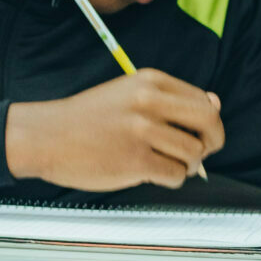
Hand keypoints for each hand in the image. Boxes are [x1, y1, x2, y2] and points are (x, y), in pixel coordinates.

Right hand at [4, 68, 223, 190]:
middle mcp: (149, 102)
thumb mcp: (128, 93)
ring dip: (185, 165)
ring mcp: (142, 131)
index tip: (199, 134)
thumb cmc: (87, 118)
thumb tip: (214, 103)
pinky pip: (175, 174)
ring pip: (193, 153)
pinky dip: (170, 179)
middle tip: (200, 152)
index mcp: (149, 81)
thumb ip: (169, 98)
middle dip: (212, 142)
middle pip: (209, 122)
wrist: (46, 136)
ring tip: (163, 163)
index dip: (209, 122)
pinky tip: (152, 174)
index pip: (203, 100)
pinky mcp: (135, 160)